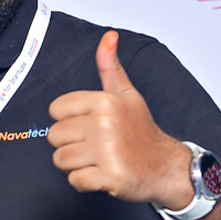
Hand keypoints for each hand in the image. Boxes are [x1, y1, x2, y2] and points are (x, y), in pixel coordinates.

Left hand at [47, 31, 194, 208]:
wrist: (166, 166)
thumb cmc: (142, 131)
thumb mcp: (128, 94)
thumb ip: (110, 67)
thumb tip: (108, 37)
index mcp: (104, 102)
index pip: (56, 110)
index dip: (68, 120)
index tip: (87, 125)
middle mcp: (104, 124)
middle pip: (54, 136)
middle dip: (69, 144)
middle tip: (93, 145)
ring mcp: (106, 151)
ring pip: (61, 159)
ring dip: (75, 164)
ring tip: (96, 160)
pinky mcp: (109, 176)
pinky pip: (75, 181)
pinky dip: (84, 182)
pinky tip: (101, 174)